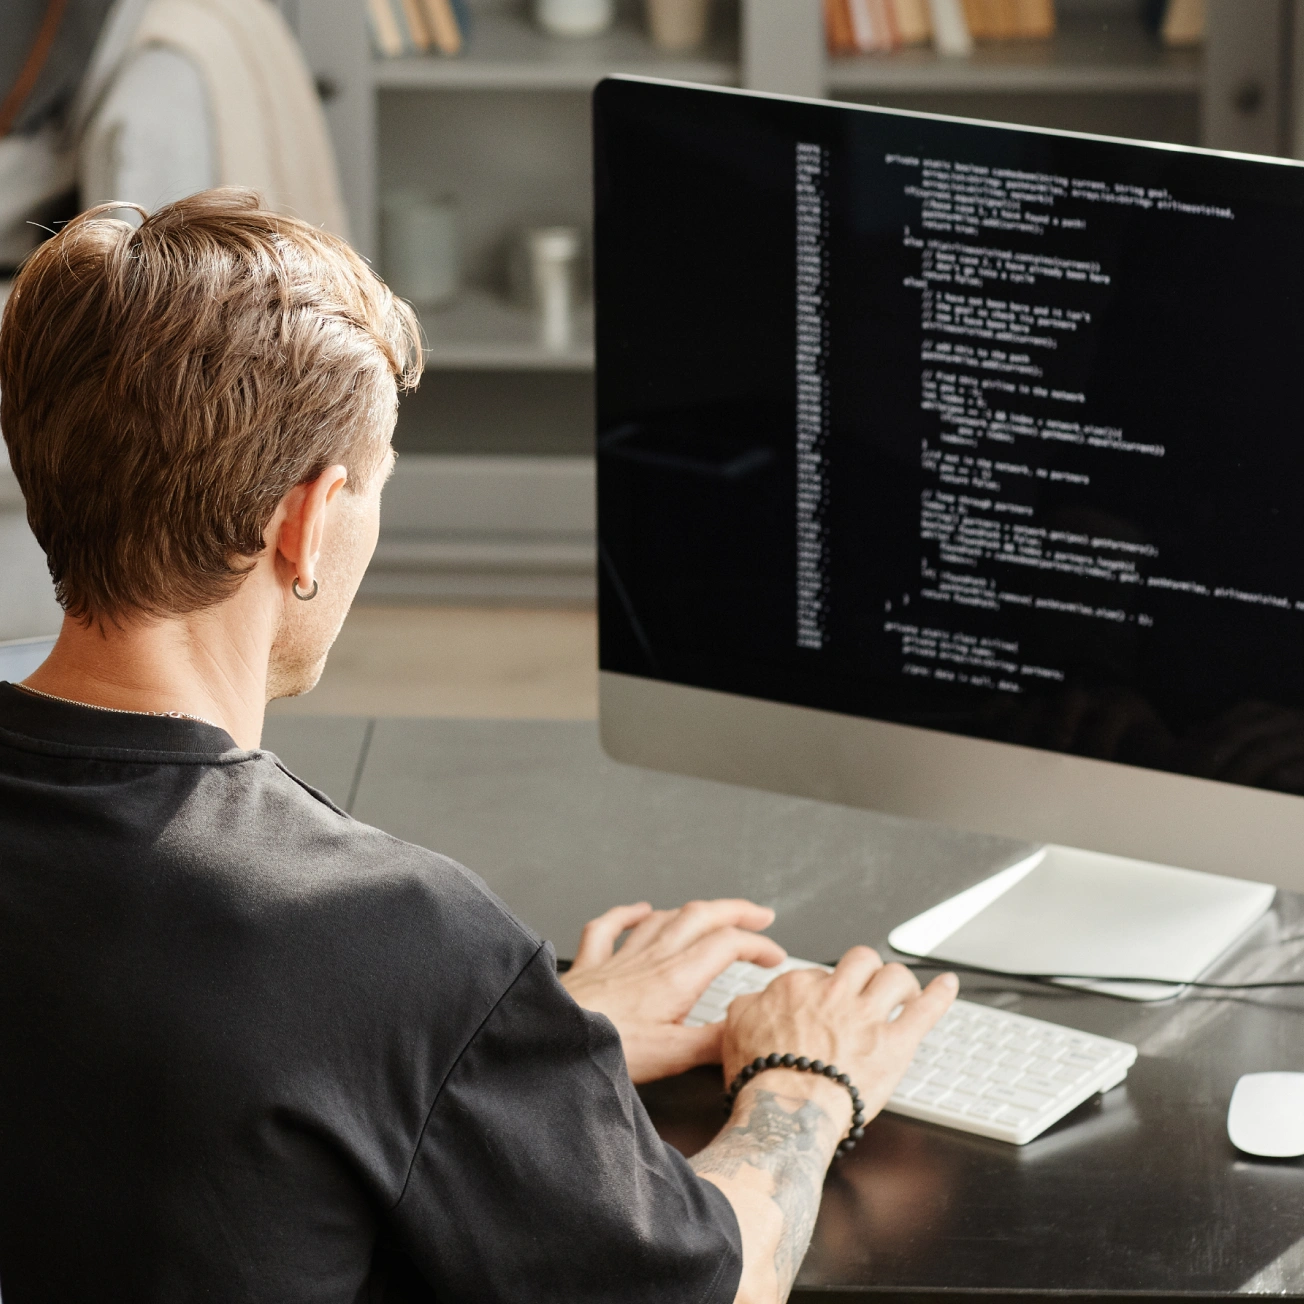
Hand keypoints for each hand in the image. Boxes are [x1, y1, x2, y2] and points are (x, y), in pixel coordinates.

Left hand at [560, 899, 785, 1083]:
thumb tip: (747, 1032)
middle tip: (759, 916)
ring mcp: (619, 958)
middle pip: (701, 917)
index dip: (758, 945)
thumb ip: (713, 1043)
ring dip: (693, 911)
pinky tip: (638, 909)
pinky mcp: (590, 966)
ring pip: (663, 917)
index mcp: (675, 979)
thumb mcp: (671, 1056)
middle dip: (735, 911)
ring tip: (711, 913)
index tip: (774, 957)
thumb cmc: (605, 1050)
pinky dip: (628, 913)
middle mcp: (650, 959)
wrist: (550, 1044)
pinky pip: (609, 927)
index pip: (727, 945)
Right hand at [724, 947, 957, 1128]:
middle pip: (861, 960)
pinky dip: (941, 995)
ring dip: (901, 982)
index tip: (825, 1004)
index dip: (824, 989)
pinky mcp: (895, 1043)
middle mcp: (835, 993)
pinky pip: (925, 1010)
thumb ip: (748, 1006)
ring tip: (903, 990)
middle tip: (868, 984)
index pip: (818, 972)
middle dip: (866, 970)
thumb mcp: (734, 1029)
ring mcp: (867, 1016)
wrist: (786, 1114)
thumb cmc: (762, 1080)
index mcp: (797, 987)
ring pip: (894, 976)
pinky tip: (948, 985)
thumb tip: (754, 1000)